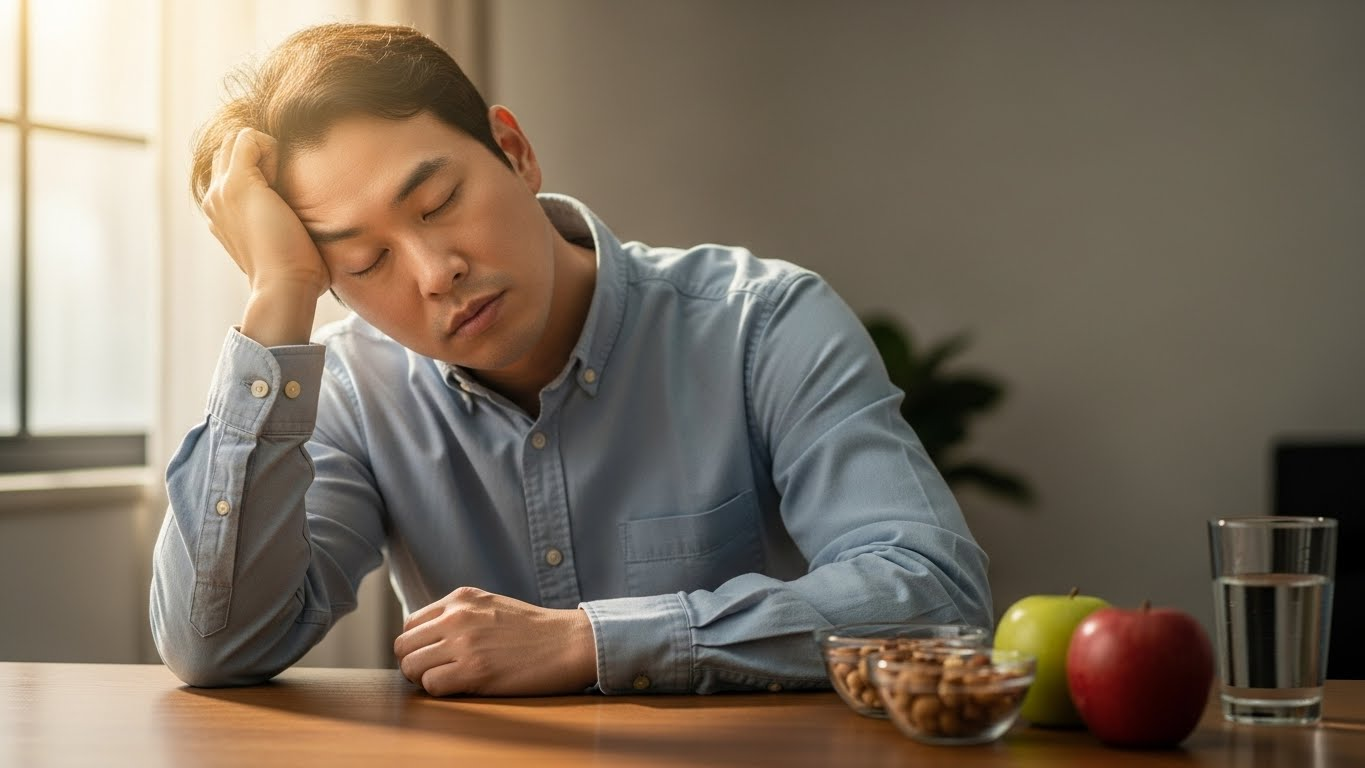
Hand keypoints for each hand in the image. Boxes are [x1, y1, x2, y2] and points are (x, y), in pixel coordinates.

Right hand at [202, 128, 328, 345]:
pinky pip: (247, 138)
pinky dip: (271, 145)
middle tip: (286, 184)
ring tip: (284, 181)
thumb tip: (302, 217)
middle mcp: (214, 200)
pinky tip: (285, 173)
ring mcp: (221, 191)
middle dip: (261, 155)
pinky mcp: (238, 184)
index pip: (230, 168)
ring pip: (236, 141)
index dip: (261, 167)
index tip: (285, 193)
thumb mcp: (281, 240)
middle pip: (229, 149)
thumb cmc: (294, 272)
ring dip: (266, 150)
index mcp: (222, 213)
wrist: (285, 286)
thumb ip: (279, 222)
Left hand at [394, 587, 597, 696]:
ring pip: (411, 667)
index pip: (410, 624)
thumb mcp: (492, 606)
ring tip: (447, 681)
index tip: (431, 656)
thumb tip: (428, 637)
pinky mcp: (474, 671)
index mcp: (461, 598)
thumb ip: (460, 614)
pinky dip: (439, 691)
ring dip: (423, 679)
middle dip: (413, 663)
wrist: (568, 642)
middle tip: (433, 673)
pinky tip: (460, 688)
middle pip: (404, 645)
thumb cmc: (534, 630)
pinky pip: (431, 685)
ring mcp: (465, 643)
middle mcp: (457, 617)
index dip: (416, 645)